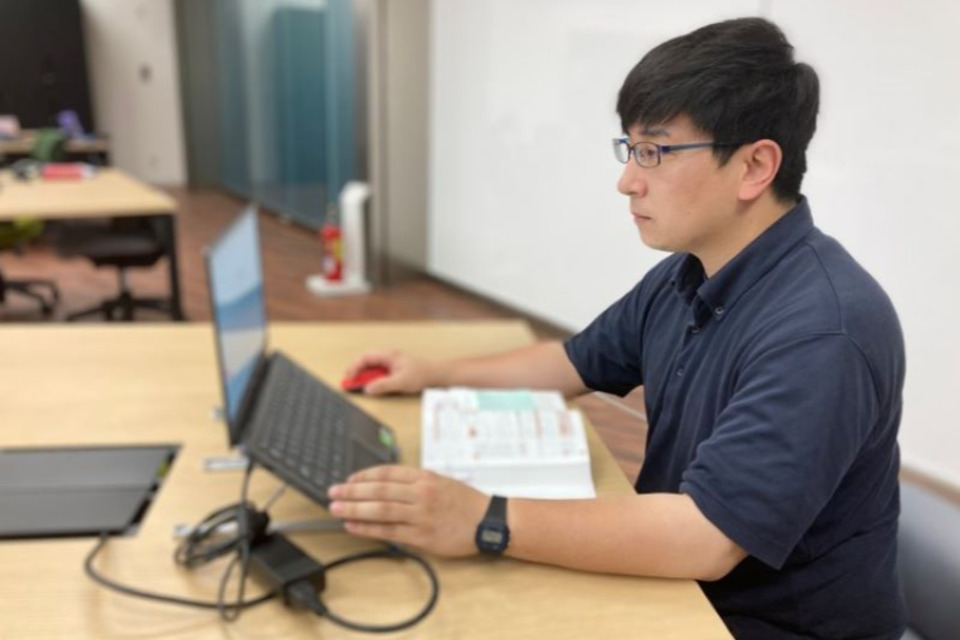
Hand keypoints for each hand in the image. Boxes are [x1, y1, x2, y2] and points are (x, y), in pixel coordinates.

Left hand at [328, 465, 488, 556]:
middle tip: (333, 493)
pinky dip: (368, 529)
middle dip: (352, 492)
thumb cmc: (465, 501)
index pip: (386, 473)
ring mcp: (420, 515)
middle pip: (379, 490)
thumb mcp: (441, 481)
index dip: (364, 476)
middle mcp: (420, 493)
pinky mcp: (421, 535)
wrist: (488, 521)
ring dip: (355, 510)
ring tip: (336, 509)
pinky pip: (389, 531)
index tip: (349, 480)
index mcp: (424, 477)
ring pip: (380, 510)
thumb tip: (384, 486)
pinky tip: (353, 527)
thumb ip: (414, 482)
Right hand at [342, 350, 441, 395]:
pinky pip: (377, 369)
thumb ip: (383, 385)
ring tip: (356, 384)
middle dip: (355, 369)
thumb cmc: (421, 374)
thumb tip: (367, 389)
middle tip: (348, 381)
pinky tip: (369, 384)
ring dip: (362, 373)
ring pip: (370, 364)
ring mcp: (390, 361)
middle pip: (365, 359)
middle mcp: (388, 356)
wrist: (435, 374)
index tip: (349, 378)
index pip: (366, 357)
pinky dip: (370, 376)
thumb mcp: (401, 382)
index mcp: (389, 355)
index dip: (355, 367)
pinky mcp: (392, 367)